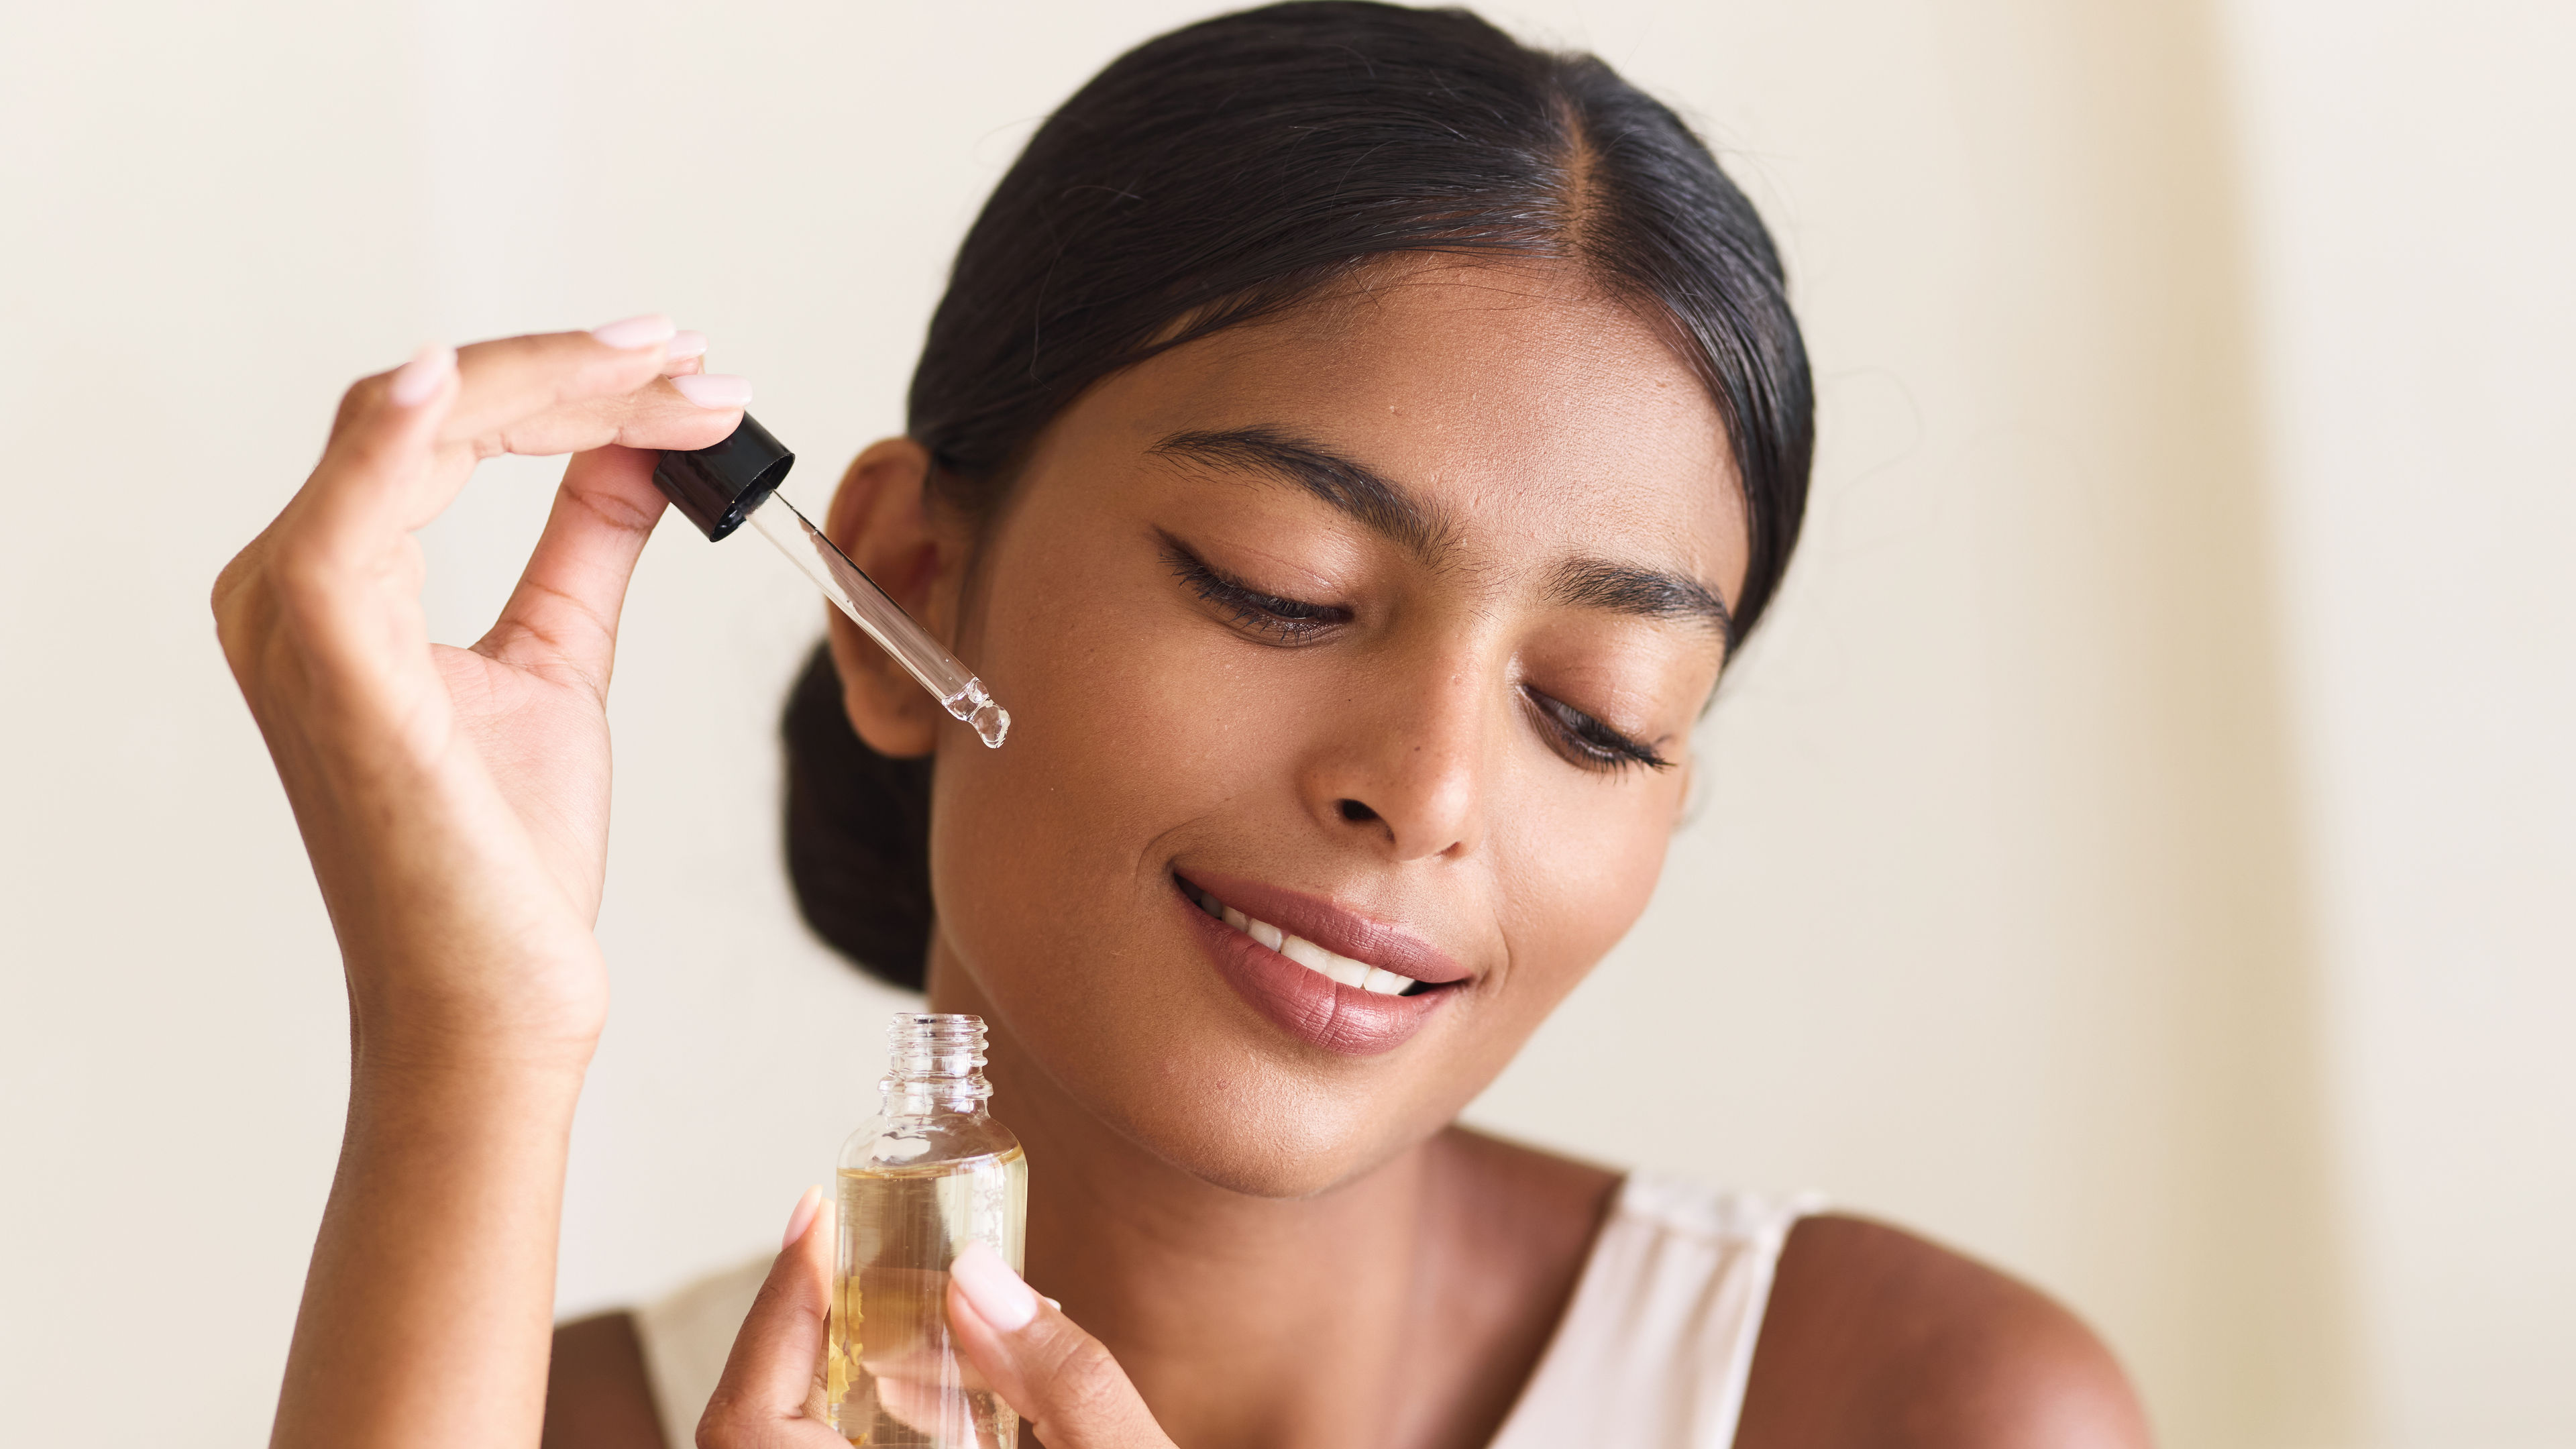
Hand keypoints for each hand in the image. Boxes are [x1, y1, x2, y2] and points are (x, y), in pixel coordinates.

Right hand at [213, 319, 742, 1065]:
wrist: (495, 995)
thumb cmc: (505, 853)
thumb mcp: (560, 656)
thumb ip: (584, 540)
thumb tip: (638, 447)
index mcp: (333, 583)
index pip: (447, 430)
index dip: (571, 386)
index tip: (692, 376)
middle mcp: (285, 587)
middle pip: (435, 409)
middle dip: (583, 373)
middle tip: (703, 362)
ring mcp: (293, 614)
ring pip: (417, 422)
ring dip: (556, 381)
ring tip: (678, 370)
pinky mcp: (327, 651)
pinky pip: (363, 497)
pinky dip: (420, 422)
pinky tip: (477, 377)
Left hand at [703, 1195, 1175, 1448]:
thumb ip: (1064, 1383)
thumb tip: (977, 1278)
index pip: (749, 1423)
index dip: (770, 1310)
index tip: (813, 1220)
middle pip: (750, 1438)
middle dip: (792, 1334)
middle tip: (849, 1252)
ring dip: (816, 1386)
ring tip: (889, 1314)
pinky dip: (850, 1434)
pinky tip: (926, 1398)